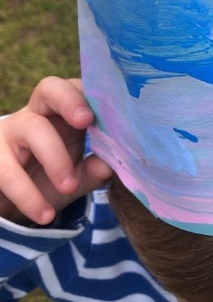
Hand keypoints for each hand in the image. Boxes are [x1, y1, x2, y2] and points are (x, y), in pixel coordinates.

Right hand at [0, 77, 112, 225]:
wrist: (10, 211)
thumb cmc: (49, 183)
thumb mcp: (77, 179)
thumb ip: (94, 171)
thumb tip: (112, 165)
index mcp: (65, 115)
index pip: (79, 89)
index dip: (93, 95)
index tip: (112, 112)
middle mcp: (37, 114)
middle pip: (49, 88)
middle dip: (69, 100)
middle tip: (85, 121)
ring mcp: (10, 132)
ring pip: (32, 127)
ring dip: (55, 158)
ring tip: (69, 188)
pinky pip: (7, 170)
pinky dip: (28, 195)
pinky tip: (44, 214)